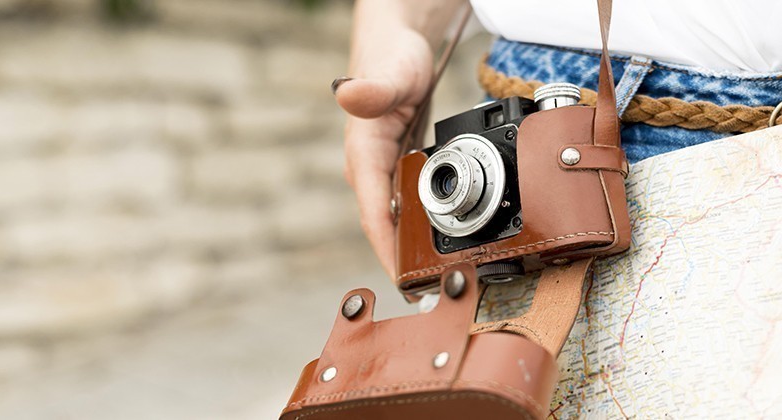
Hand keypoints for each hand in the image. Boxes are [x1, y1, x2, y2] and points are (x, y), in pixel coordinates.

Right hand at [335, 28, 432, 279]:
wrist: (396, 46)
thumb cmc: (391, 57)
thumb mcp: (391, 72)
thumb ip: (374, 88)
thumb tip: (349, 96)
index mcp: (362, 156)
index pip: (373, 214)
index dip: (389, 251)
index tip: (406, 283)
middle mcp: (368, 170)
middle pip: (384, 227)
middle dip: (403, 262)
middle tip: (431, 293)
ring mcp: (383, 172)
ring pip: (396, 220)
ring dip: (412, 249)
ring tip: (438, 280)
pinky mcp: (398, 169)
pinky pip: (407, 205)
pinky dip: (421, 226)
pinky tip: (439, 243)